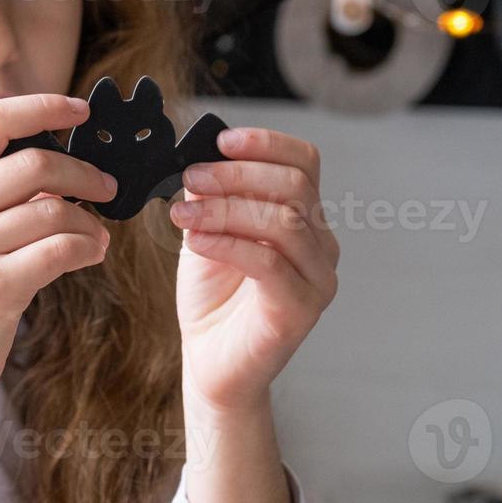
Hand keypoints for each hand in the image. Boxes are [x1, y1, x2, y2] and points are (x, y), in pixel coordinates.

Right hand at [0, 93, 117, 403]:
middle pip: (35, 162)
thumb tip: (58, 161)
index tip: (82, 111)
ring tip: (97, 234)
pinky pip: (62, 249)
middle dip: (84, 171)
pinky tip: (91, 253)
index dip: (43, 107)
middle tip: (108, 186)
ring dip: (89, 220)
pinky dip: (88, 247)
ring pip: (55, 209)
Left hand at [168, 127, 339, 410]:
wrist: (211, 362)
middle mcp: (320, 244)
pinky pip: (269, 262)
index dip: (265, 143)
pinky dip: (228, 243)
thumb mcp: (206, 231)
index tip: (220, 140)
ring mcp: (317, 278)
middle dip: (236, 174)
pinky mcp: (301, 309)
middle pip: (294, 186)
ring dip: (225, 208)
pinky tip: (194, 240)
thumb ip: (210, 195)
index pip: (304, 162)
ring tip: (181, 213)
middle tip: (189, 176)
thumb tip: (198, 154)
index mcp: (304, 218)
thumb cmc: (212, 298)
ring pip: (284, 221)